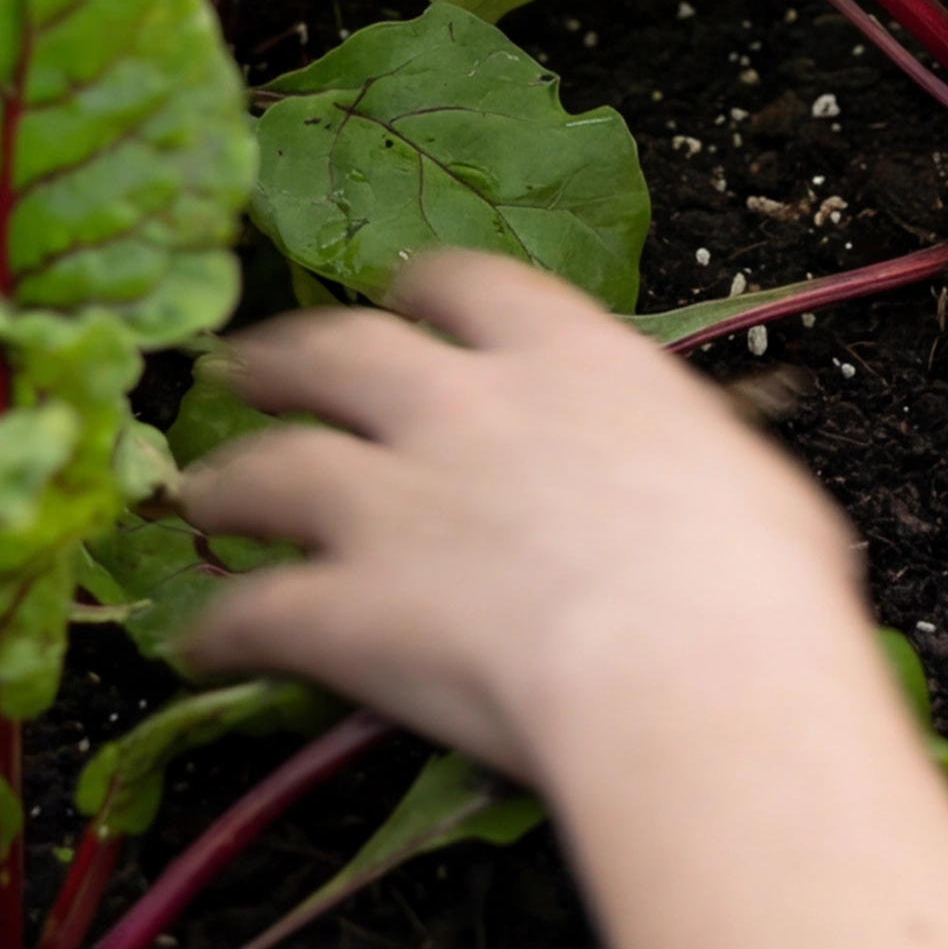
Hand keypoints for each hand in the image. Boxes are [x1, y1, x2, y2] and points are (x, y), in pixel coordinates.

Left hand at [177, 252, 862, 781]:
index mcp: (567, 356)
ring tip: (198, 493)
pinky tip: (194, 646)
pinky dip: (218, 628)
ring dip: (227, 482)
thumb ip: (683, 455)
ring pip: (271, 469)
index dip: (425, 290)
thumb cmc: (754, 576)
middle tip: (248, 364)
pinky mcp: (346, 608)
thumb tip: (703, 472)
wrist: (684, 663)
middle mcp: (459, 406)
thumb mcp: (744, 476)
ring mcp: (390, 502)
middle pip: (339, 353)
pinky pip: (255, 613)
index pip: (470, 285)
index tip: (406, 298)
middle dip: (284, 356)